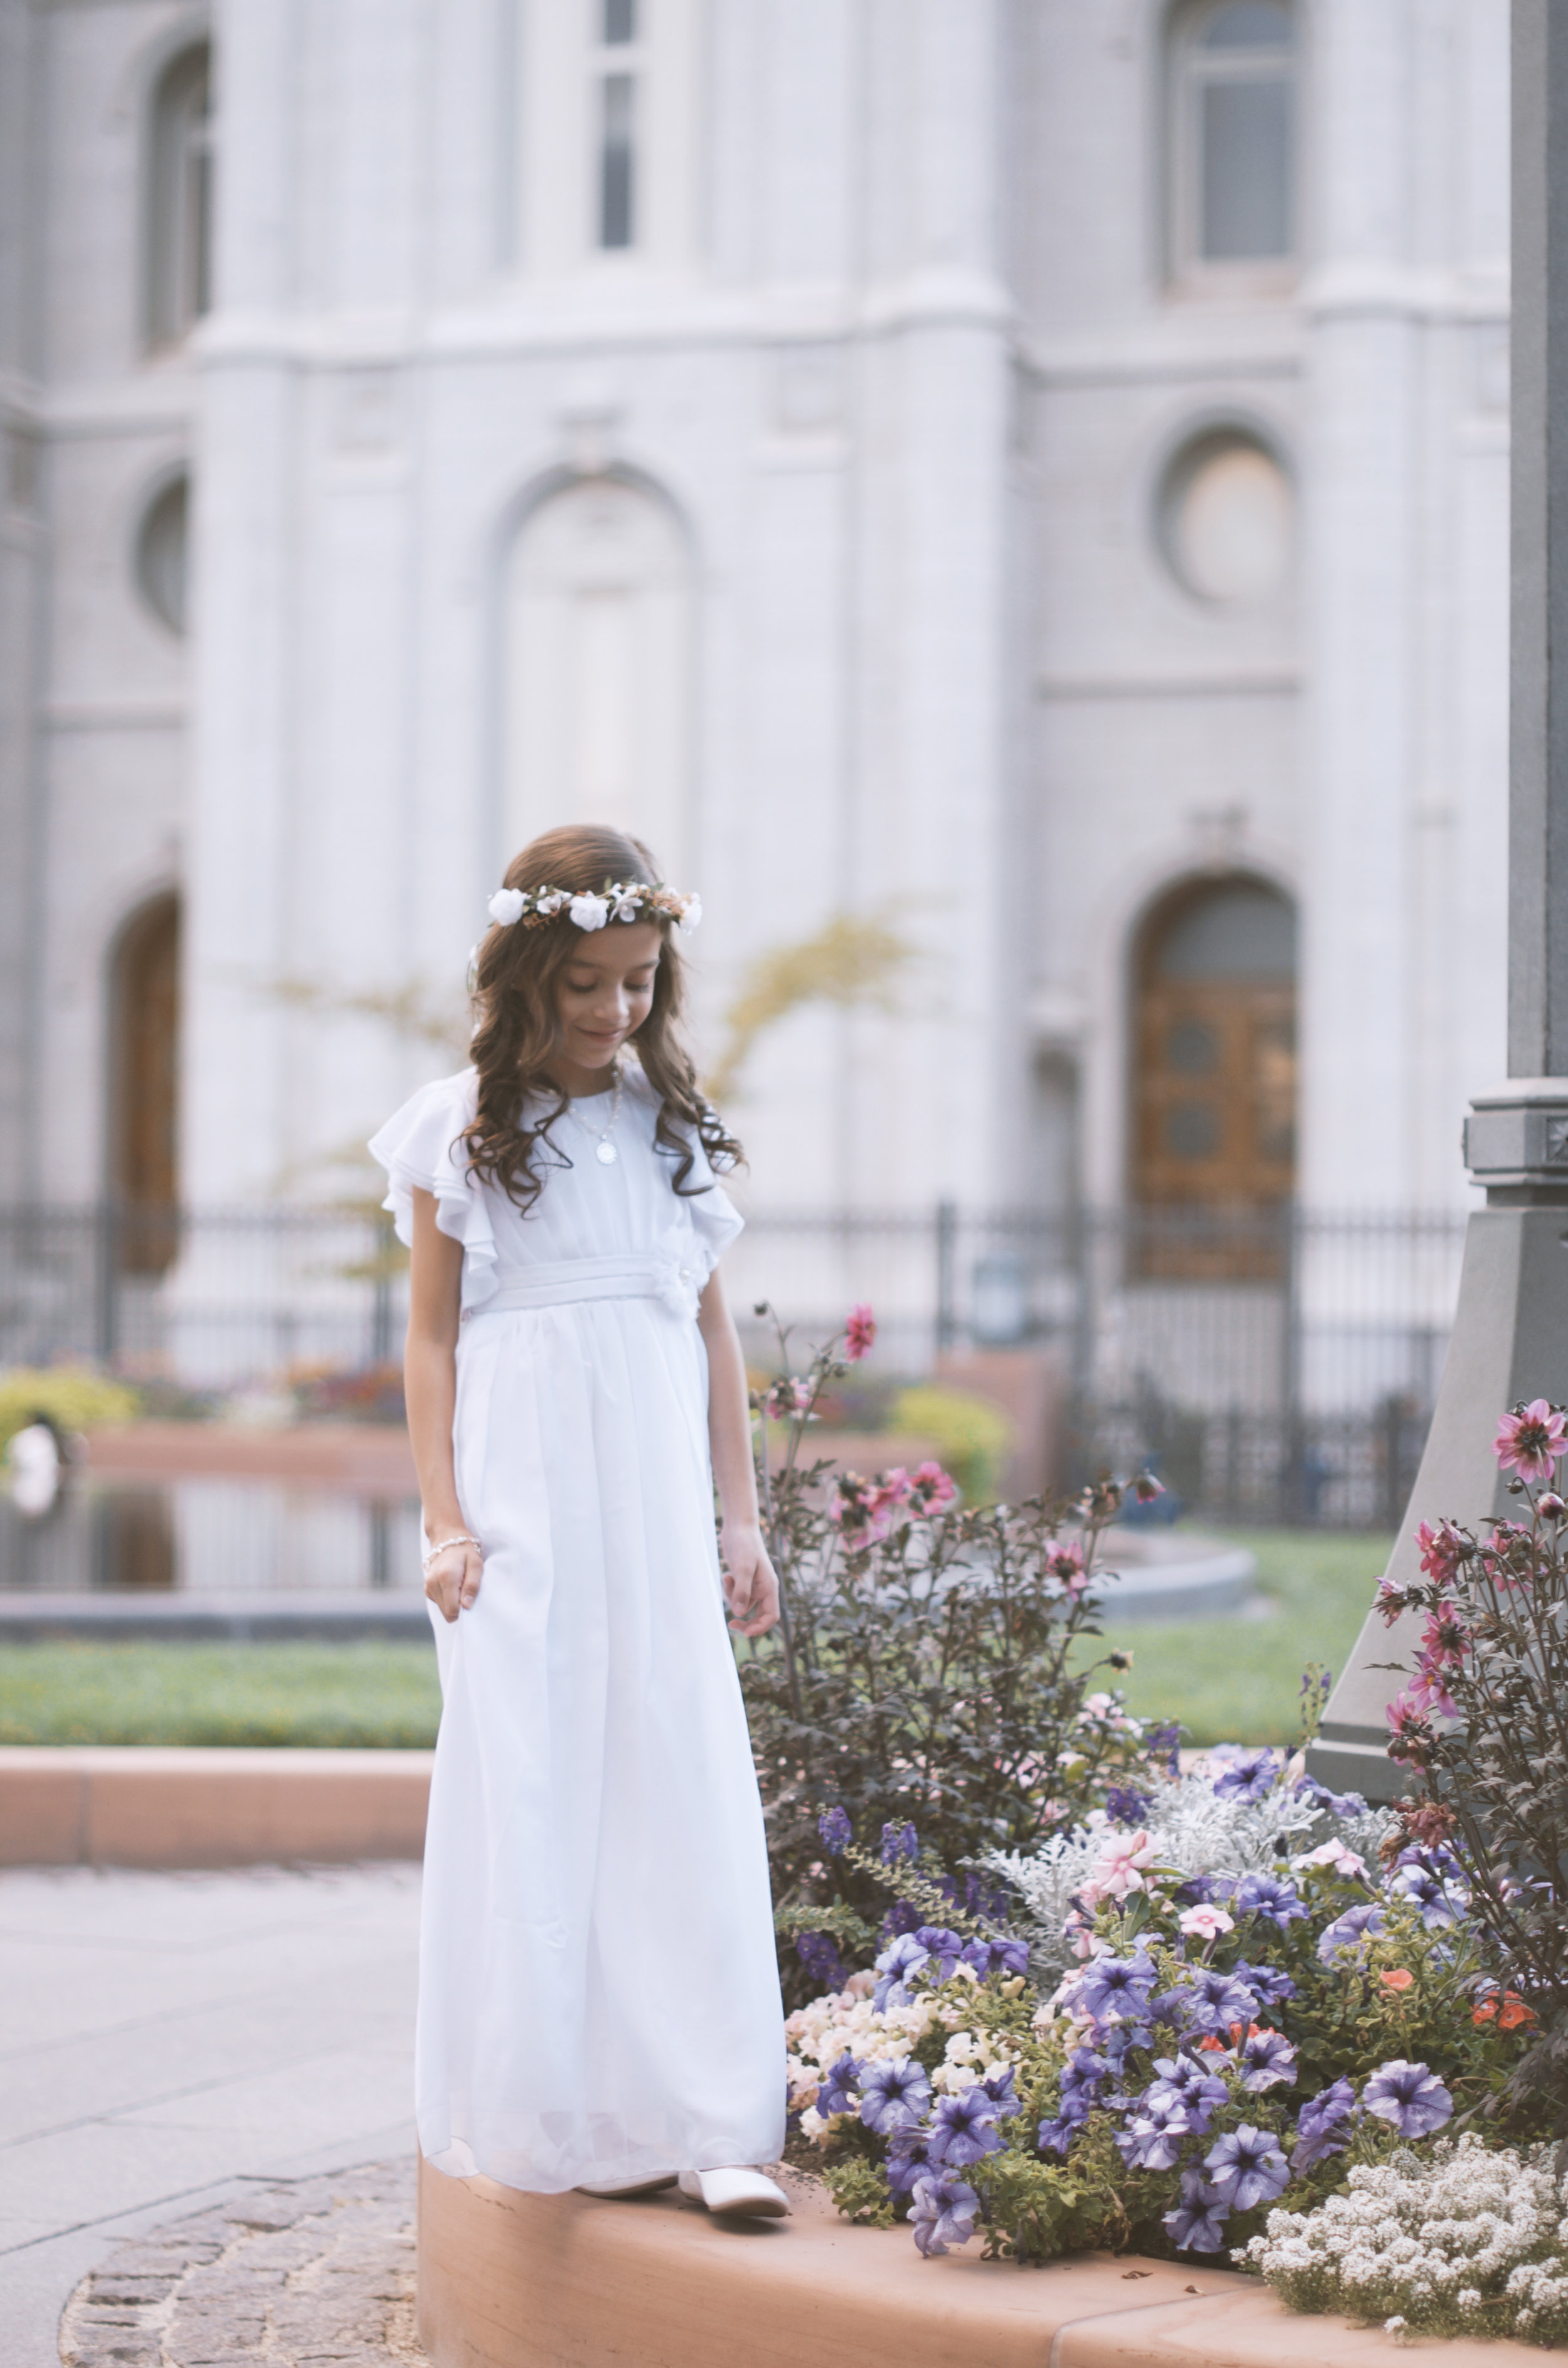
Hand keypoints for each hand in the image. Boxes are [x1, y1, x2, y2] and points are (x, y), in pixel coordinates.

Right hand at [424, 1541, 482, 1623]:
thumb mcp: (476, 1564)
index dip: (464, 1609)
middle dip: (459, 1607)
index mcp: (446, 1577)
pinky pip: (439, 1602)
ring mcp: (428, 1586)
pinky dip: (447, 1598)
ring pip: (442, 1609)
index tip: (470, 1597)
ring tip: (460, 1585)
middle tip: (467, 1591)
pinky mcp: (427, 1588)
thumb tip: (467, 1606)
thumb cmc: (465, 1550)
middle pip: (446, 1612)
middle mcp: (433, 1583)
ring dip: (453, 1602)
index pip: (452, 1609)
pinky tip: (453, 1585)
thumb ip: (472, 1585)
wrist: (447, 1538)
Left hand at [720, 1522, 779, 1637]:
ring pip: (744, 1606)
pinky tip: (726, 1576)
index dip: (760, 1628)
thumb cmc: (744, 1544)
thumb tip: (739, 1614)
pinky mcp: (743, 1580)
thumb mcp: (742, 1567)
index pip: (771, 1616)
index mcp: (769, 1587)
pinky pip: (736, 1595)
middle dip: (745, 1621)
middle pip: (759, 1616)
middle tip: (730, 1624)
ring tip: (727, 1580)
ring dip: (732, 1599)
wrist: (738, 1527)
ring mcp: (754, 1585)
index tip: (745, 1632)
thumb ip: (742, 1591)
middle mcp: (763, 1588)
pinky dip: (729, 1590)